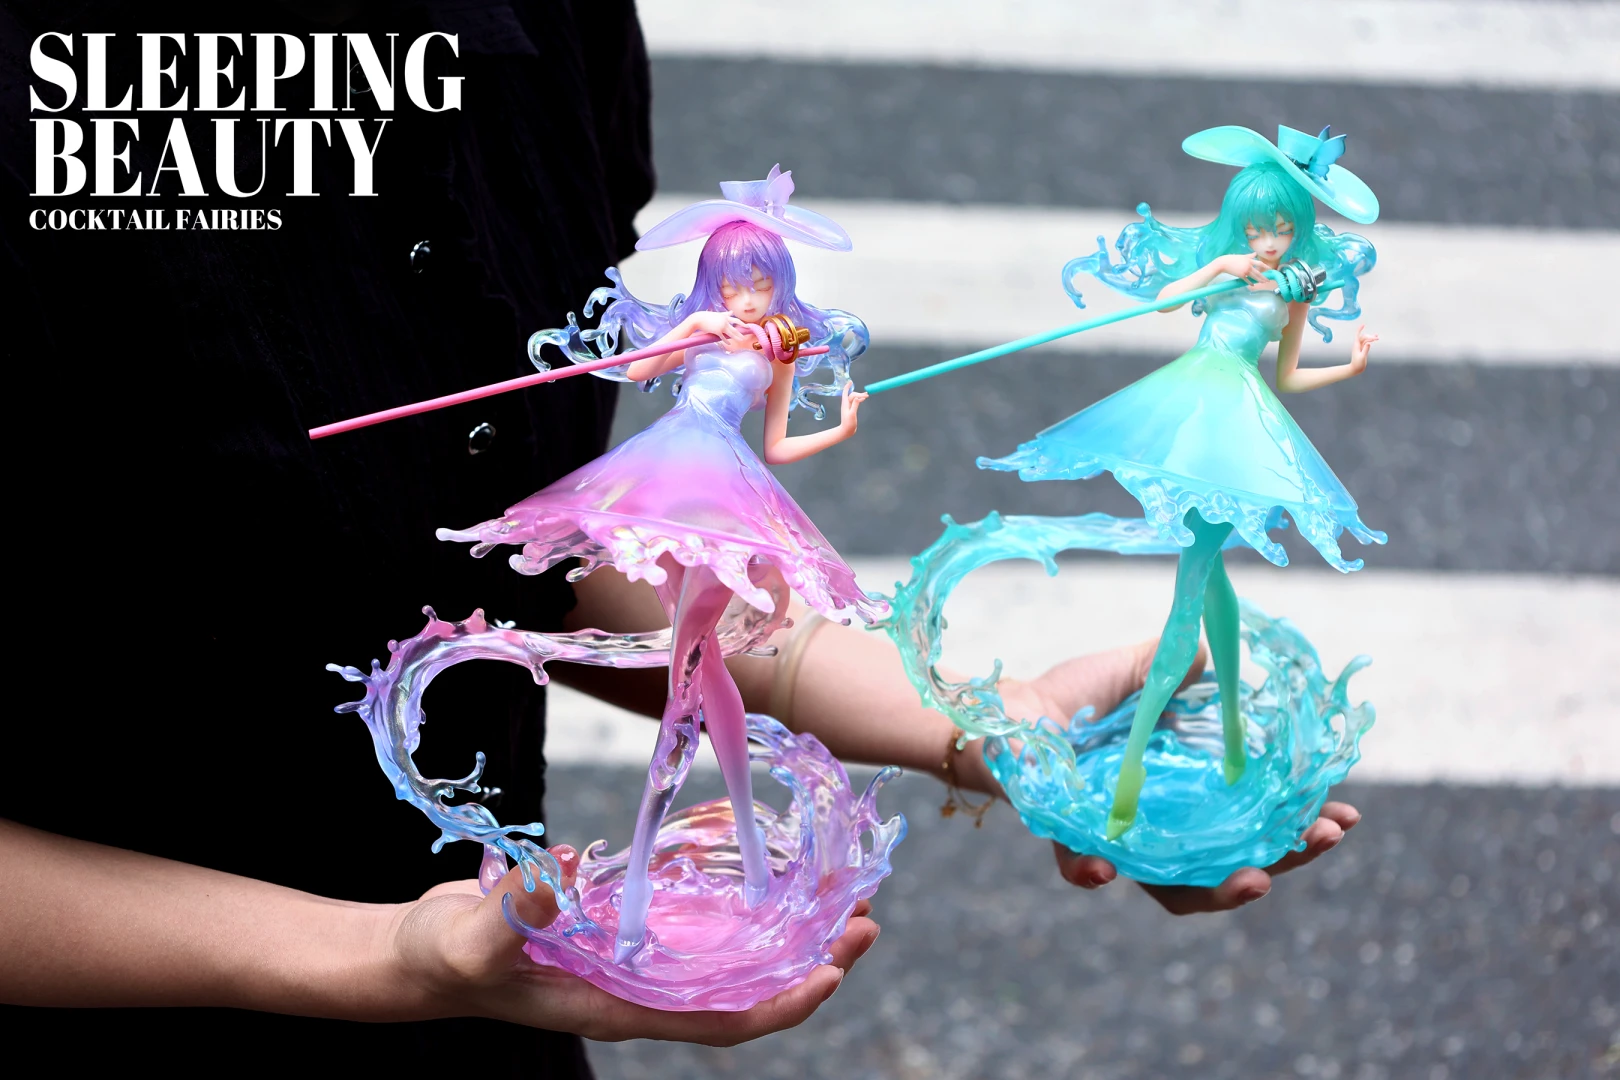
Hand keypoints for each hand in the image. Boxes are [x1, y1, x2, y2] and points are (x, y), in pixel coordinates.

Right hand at [391, 844, 880, 1042]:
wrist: (419, 955)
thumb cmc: (441, 959)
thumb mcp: (470, 938)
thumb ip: (510, 912)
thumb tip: (553, 869)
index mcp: (620, 1004)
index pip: (721, 1017)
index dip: (782, 1001)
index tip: (834, 971)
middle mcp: (640, 985)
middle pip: (744, 983)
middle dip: (809, 957)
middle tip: (865, 915)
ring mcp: (634, 958)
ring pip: (728, 951)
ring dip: (785, 925)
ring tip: (838, 889)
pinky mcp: (621, 927)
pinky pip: (692, 921)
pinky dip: (733, 899)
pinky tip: (759, 867)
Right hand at [692, 311, 750, 350]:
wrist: (698, 319)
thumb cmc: (706, 316)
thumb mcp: (717, 313)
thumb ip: (725, 313)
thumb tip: (732, 312)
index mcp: (725, 316)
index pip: (736, 320)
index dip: (742, 323)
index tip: (747, 326)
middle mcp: (725, 321)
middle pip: (735, 328)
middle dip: (740, 333)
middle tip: (745, 337)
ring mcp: (721, 326)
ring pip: (731, 333)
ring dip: (737, 338)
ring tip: (741, 340)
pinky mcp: (717, 331)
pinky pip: (723, 337)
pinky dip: (726, 341)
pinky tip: (729, 344)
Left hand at [837, 381, 867, 433]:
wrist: (847, 431)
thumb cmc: (848, 424)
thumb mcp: (852, 414)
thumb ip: (855, 405)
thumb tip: (858, 397)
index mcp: (845, 404)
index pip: (845, 393)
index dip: (847, 387)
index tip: (850, 381)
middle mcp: (846, 404)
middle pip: (852, 395)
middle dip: (859, 393)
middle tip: (867, 396)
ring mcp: (849, 407)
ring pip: (854, 398)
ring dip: (860, 396)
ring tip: (867, 395)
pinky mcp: (851, 410)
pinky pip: (856, 402)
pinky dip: (860, 399)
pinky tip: (864, 399)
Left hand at [990, 639, 1362, 913]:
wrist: (997, 712)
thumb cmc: (1068, 698)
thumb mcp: (1131, 674)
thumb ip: (1172, 669)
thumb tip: (1215, 647)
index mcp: (1185, 796)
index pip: (1254, 823)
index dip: (1298, 827)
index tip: (1345, 815)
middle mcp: (1159, 829)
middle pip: (1232, 866)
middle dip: (1283, 861)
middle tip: (1320, 842)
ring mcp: (1118, 840)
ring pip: (1173, 888)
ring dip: (1217, 891)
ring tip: (1254, 882)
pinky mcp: (1065, 837)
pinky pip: (1081, 866)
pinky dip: (1093, 872)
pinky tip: (1108, 870)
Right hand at [1212, 253, 1269, 283]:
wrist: (1224, 263)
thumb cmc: (1232, 259)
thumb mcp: (1242, 256)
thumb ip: (1249, 255)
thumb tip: (1255, 253)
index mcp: (1249, 260)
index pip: (1260, 263)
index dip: (1265, 266)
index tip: (1270, 269)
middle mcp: (1248, 265)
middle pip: (1258, 272)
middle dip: (1264, 277)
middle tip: (1268, 280)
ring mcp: (1245, 270)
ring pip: (1254, 276)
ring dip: (1259, 280)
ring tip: (1263, 283)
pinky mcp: (1241, 275)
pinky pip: (1247, 280)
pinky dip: (1250, 282)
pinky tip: (1252, 285)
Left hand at [1349, 325, 1377, 374]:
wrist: (1356, 369)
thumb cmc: (1358, 364)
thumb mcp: (1362, 357)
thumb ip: (1365, 350)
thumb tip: (1369, 343)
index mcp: (1356, 346)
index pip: (1358, 336)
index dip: (1359, 330)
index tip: (1363, 325)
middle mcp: (1358, 345)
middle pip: (1364, 337)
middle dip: (1370, 336)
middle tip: (1377, 339)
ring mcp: (1360, 347)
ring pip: (1366, 340)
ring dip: (1371, 338)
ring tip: (1377, 337)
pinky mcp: (1362, 350)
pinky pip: (1366, 343)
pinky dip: (1370, 340)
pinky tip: (1374, 339)